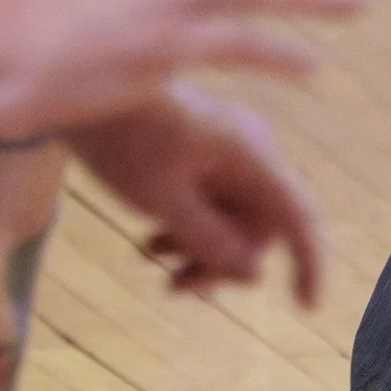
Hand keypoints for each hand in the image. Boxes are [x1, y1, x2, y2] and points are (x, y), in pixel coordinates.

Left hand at [75, 84, 325, 302]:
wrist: (81, 83)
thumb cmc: (122, 139)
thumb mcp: (161, 200)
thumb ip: (209, 240)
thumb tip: (252, 276)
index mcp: (249, 155)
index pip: (298, 215)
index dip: (310, 262)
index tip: (307, 308)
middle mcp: (249, 149)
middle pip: (258, 225)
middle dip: (224, 261)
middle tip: (175, 286)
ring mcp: (228, 148)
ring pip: (233, 216)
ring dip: (201, 247)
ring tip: (153, 260)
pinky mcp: (204, 150)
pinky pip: (214, 200)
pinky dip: (189, 225)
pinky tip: (150, 240)